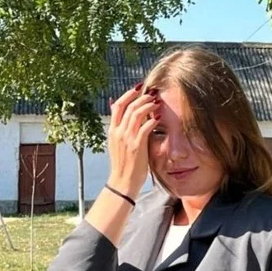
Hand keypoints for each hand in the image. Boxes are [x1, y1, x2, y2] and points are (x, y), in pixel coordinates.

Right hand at [106, 83, 160, 198]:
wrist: (122, 182)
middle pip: (128, 106)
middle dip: (141, 97)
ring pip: (137, 113)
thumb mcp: (118, 144)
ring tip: (156, 103)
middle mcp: (118, 132)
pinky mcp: (136, 146)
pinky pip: (145, 127)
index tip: (138, 88)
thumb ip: (122, 129)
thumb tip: (127, 117)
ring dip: (148, 105)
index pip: (118, 105)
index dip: (128, 94)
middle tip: (152, 94)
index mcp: (112, 131)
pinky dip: (152, 120)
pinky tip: (158, 118)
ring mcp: (127, 139)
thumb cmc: (123, 163)